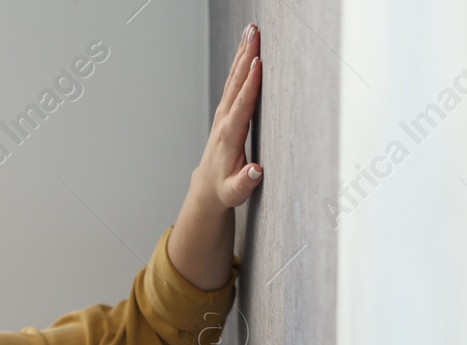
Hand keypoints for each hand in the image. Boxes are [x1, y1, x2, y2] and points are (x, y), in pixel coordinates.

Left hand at [192, 23, 263, 210]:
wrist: (208, 187)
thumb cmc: (224, 188)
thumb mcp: (235, 191)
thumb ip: (245, 182)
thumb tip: (256, 171)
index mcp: (229, 136)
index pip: (242, 106)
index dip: (250, 84)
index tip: (258, 63)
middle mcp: (224, 120)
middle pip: (236, 83)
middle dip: (246, 57)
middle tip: (255, 33)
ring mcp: (223, 113)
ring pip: (234, 78)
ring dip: (242, 54)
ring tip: (252, 31)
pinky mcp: (226, 110)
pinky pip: (234, 82)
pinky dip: (240, 63)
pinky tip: (247, 48)